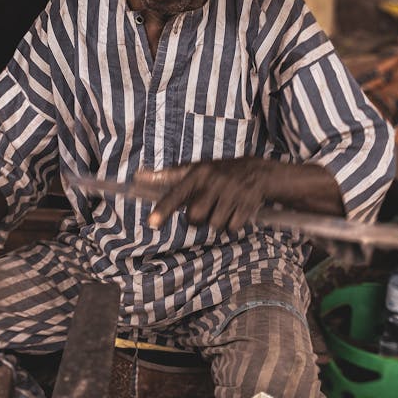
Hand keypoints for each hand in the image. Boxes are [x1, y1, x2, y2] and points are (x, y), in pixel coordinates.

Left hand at [140, 158, 271, 232]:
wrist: (259, 171)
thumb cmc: (219, 173)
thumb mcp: (196, 169)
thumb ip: (167, 175)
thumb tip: (138, 175)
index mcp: (198, 173)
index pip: (177, 193)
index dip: (164, 209)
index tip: (152, 223)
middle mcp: (213, 182)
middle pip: (194, 218)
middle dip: (198, 219)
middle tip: (207, 208)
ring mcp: (231, 193)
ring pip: (213, 225)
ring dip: (217, 221)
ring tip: (224, 207)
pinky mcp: (246, 204)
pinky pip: (231, 228)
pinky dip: (233, 224)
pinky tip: (236, 210)